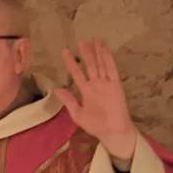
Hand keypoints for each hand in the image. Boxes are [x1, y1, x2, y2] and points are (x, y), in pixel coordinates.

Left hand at [53, 39, 137, 161]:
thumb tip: (56, 89)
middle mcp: (95, 85)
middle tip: (81, 40)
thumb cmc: (96, 125)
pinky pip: (111, 69)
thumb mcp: (77, 114)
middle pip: (90, 65)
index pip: (77, 73)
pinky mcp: (115, 85)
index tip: (65, 51)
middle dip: (85, 53)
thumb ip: (68, 100)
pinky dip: (108, 59)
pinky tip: (104, 49)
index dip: (71, 62)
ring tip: (94, 40)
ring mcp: (106, 84)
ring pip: (100, 64)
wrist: (112, 132)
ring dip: (97, 52)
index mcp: (86, 91)